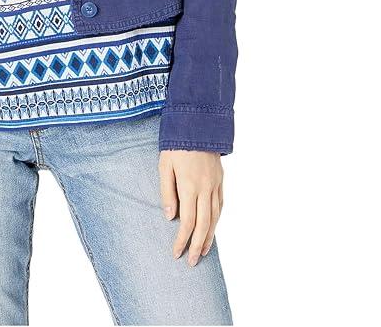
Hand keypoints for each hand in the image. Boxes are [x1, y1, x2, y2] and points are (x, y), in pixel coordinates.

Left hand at [159, 149, 223, 265]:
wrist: (198, 123)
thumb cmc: (176, 144)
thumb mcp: (164, 165)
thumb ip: (167, 192)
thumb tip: (170, 217)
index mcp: (189, 186)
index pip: (187, 221)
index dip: (182, 240)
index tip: (176, 253)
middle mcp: (205, 188)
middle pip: (203, 225)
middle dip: (198, 246)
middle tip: (193, 262)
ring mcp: (215, 185)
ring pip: (215, 218)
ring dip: (209, 237)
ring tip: (204, 252)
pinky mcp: (220, 180)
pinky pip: (220, 205)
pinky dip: (216, 220)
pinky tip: (212, 227)